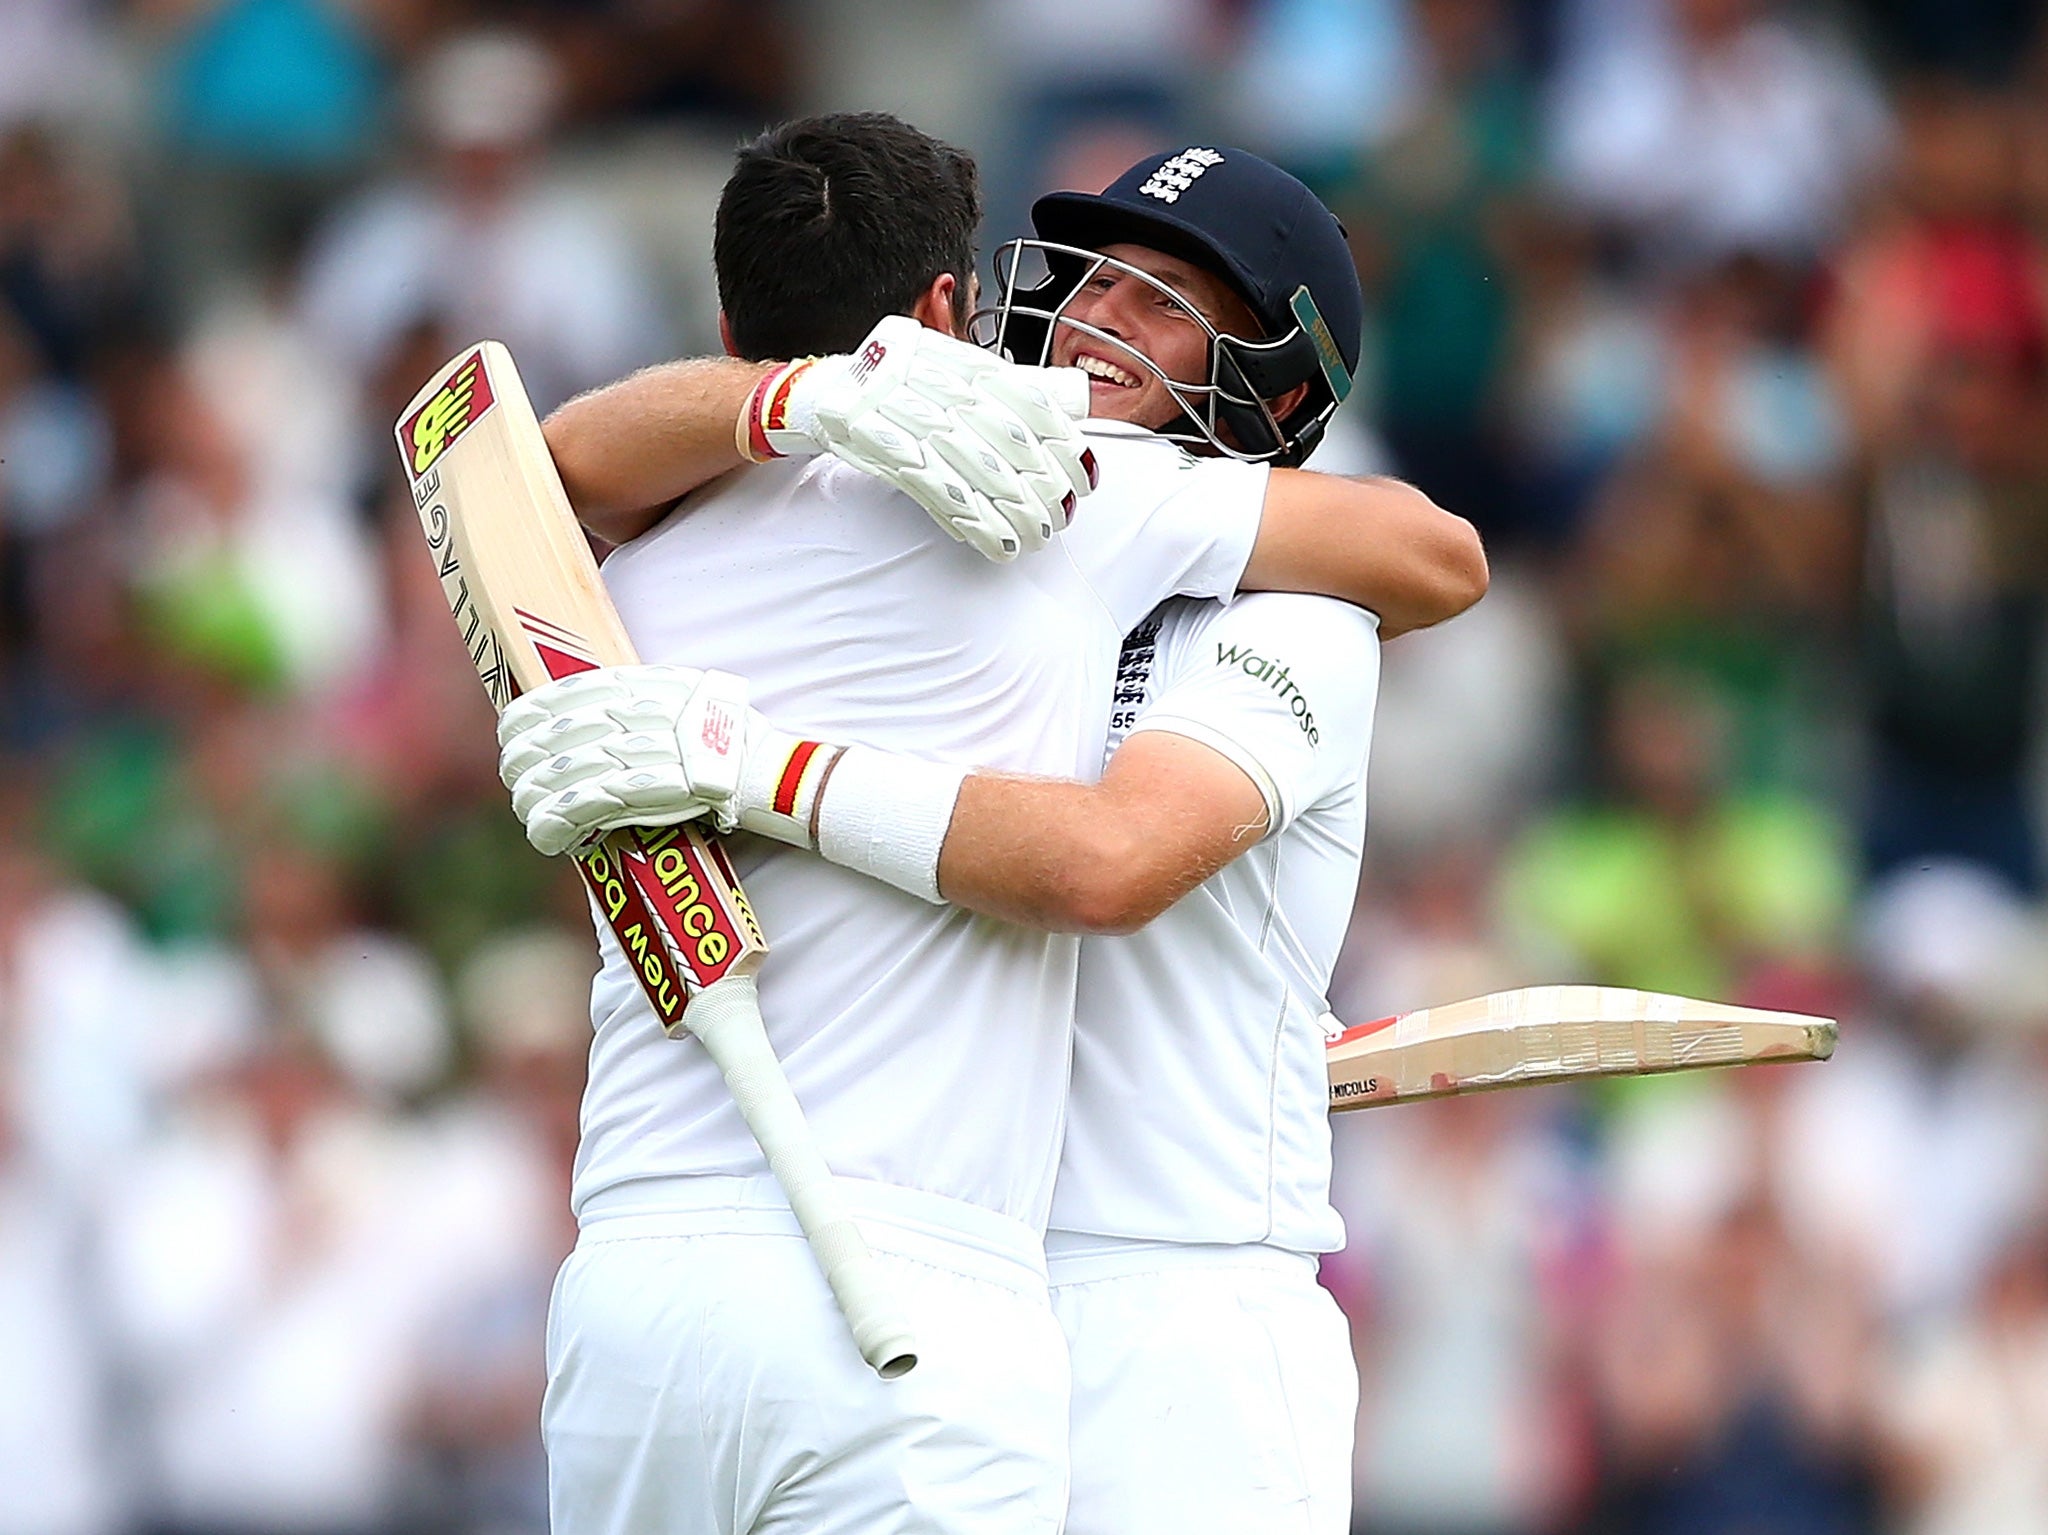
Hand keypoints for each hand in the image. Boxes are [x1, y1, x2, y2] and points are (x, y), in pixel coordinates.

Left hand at [497, 666, 825, 855]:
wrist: (768, 770)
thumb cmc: (728, 738)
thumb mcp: (684, 694)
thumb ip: (639, 696)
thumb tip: (593, 709)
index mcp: (640, 686)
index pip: (564, 693)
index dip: (527, 715)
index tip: (510, 731)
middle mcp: (634, 714)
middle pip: (554, 735)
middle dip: (523, 761)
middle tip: (515, 779)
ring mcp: (639, 752)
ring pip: (560, 774)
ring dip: (533, 798)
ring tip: (529, 813)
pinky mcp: (645, 792)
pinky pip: (583, 807)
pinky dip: (555, 823)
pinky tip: (544, 836)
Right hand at [741, 315, 1097, 561]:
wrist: (818, 394)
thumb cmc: (891, 385)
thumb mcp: (947, 367)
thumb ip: (1000, 385)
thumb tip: (1067, 405)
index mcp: (960, 360)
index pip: (1027, 399)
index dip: (1063, 441)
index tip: (1087, 473)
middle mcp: (938, 383)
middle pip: (1009, 441)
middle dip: (1045, 485)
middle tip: (1067, 514)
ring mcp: (909, 415)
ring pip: (979, 471)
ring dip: (1014, 511)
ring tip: (1038, 536)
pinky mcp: (884, 449)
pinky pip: (939, 491)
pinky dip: (972, 521)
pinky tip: (997, 542)